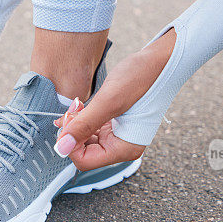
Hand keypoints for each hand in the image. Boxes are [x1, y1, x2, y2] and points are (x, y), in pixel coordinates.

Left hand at [53, 30, 176, 169]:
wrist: (161, 60)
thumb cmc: (143, 78)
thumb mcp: (109, 101)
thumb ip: (84, 125)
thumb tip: (61, 147)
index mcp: (124, 149)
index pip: (84, 161)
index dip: (70, 144)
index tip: (69, 122)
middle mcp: (121, 146)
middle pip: (82, 151)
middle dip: (72, 131)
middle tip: (74, 109)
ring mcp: (118, 135)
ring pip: (84, 139)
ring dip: (76, 122)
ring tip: (78, 103)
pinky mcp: (114, 123)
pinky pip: (90, 127)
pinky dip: (82, 117)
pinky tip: (79, 105)